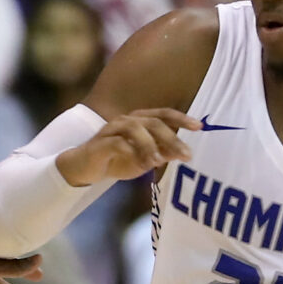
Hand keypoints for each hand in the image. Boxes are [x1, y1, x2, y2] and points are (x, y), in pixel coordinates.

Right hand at [58, 109, 194, 186]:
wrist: (83, 168)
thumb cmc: (115, 160)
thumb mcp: (143, 160)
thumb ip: (160, 154)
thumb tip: (181, 153)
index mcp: (139, 121)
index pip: (164, 114)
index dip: (182, 118)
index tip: (200, 126)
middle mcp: (127, 120)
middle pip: (154, 122)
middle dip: (172, 138)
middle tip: (187, 155)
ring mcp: (112, 130)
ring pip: (136, 128)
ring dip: (151, 145)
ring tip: (160, 162)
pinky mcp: (100, 144)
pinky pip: (118, 144)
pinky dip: (132, 152)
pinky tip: (142, 165)